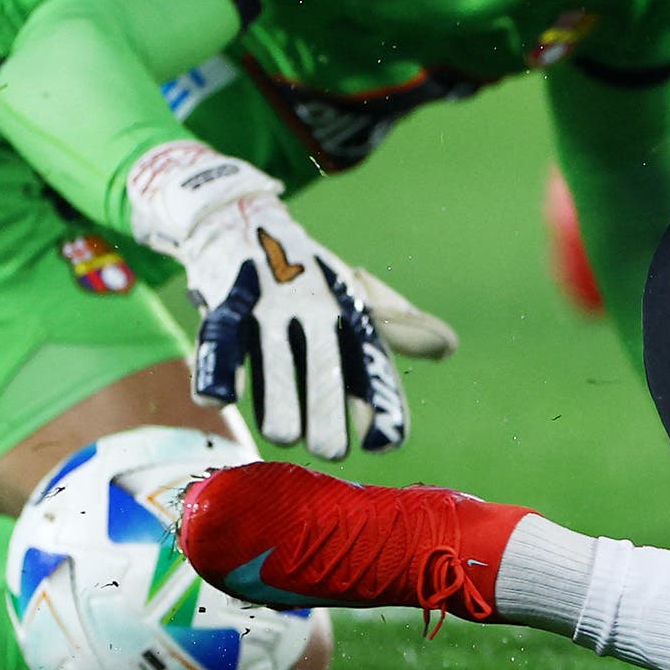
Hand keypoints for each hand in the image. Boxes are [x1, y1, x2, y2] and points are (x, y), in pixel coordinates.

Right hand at [127, 143, 442, 458]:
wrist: (239, 219)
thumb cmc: (308, 273)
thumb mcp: (354, 297)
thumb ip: (399, 328)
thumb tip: (449, 347)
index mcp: (349, 310)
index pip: (370, 362)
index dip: (379, 403)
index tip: (386, 444)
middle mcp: (314, 307)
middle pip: (324, 365)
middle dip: (329, 410)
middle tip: (332, 451)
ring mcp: (269, 303)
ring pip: (275, 359)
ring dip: (280, 400)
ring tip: (285, 435)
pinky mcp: (225, 300)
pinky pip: (220, 338)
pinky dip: (219, 368)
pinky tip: (220, 400)